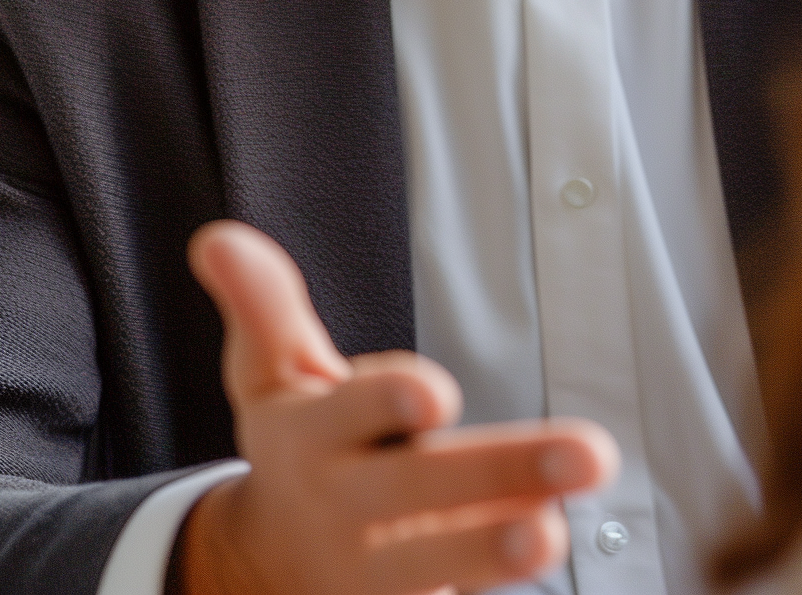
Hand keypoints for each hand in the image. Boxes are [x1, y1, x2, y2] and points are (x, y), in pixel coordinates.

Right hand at [178, 221, 618, 594]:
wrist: (265, 569)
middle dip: (499, 473)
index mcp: (310, 436)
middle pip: (422, 487)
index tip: (435, 391)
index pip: (353, 413)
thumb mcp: (268, 376)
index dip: (387, 402)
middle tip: (585, 454)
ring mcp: (374, 572)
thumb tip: (216, 238)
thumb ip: (263, 305)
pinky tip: (544, 551)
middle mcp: (345, 504)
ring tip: (554, 531)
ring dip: (496, 549)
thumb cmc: (294, 447)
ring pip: (439, 563)